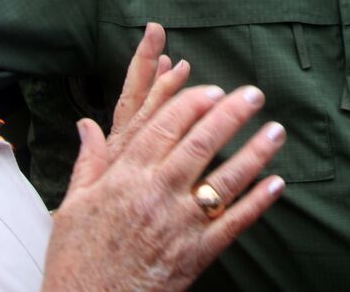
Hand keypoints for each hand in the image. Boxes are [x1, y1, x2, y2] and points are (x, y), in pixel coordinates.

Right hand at [41, 32, 285, 291]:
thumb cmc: (77, 259)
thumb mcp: (74, 206)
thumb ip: (89, 161)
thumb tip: (86, 124)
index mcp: (126, 178)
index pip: (166, 126)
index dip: (193, 103)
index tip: (214, 89)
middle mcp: (156, 195)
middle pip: (201, 144)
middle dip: (231, 115)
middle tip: (254, 94)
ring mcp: (180, 225)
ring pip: (225, 180)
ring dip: (254, 153)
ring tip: (276, 131)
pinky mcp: (196, 255)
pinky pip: (233, 223)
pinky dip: (257, 202)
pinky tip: (276, 182)